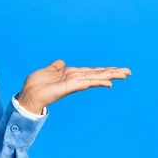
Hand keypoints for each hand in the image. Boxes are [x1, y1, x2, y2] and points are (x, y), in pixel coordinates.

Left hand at [16, 60, 131, 113]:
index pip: (90, 71)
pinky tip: (109, 82)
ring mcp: (74, 83)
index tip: (115, 69)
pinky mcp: (71, 86)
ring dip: (110, 76)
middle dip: (112, 73)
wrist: (29, 94)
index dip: (102, 70)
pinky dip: (98, 81)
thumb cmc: (35, 84)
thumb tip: (62, 62)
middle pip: (97, 74)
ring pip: (96, 78)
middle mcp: (75, 78)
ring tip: (125, 74)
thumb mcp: (47, 71)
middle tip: (128, 72)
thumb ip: (56, 67)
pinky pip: (87, 82)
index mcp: (70, 74)